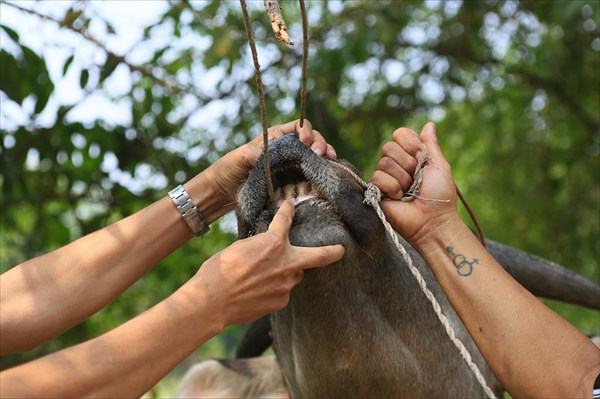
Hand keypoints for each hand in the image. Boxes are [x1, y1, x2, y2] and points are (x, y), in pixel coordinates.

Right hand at [194, 200, 344, 325]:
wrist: (213, 301)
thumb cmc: (219, 270)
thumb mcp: (238, 247)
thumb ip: (259, 245)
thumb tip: (264, 246)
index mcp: (273, 243)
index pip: (285, 221)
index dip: (288, 211)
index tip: (291, 206)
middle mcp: (286, 263)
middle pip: (319, 256)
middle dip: (333, 252)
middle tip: (341, 250)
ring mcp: (286, 284)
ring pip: (294, 274)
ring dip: (287, 271)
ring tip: (266, 274)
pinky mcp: (281, 301)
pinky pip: (283, 290)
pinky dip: (275, 287)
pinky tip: (257, 290)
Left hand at [207, 119, 336, 209]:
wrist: (222, 192)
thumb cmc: (228, 170)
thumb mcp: (241, 157)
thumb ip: (256, 154)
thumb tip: (270, 157)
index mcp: (275, 137)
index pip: (299, 126)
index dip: (307, 131)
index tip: (306, 143)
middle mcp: (285, 149)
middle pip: (311, 139)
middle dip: (320, 143)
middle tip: (322, 154)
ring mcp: (289, 165)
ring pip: (314, 156)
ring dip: (325, 156)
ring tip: (331, 161)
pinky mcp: (290, 180)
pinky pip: (309, 173)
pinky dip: (320, 172)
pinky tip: (326, 174)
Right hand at [370, 122, 458, 245]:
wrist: (433, 220)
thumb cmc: (440, 195)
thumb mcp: (439, 166)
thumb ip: (431, 145)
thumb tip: (429, 124)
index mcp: (410, 156)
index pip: (400, 134)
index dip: (411, 144)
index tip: (421, 157)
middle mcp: (395, 165)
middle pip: (389, 147)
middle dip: (408, 164)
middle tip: (416, 180)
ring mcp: (384, 178)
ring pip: (384, 163)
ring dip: (402, 179)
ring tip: (408, 192)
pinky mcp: (375, 191)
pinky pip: (377, 177)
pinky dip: (392, 188)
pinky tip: (399, 198)